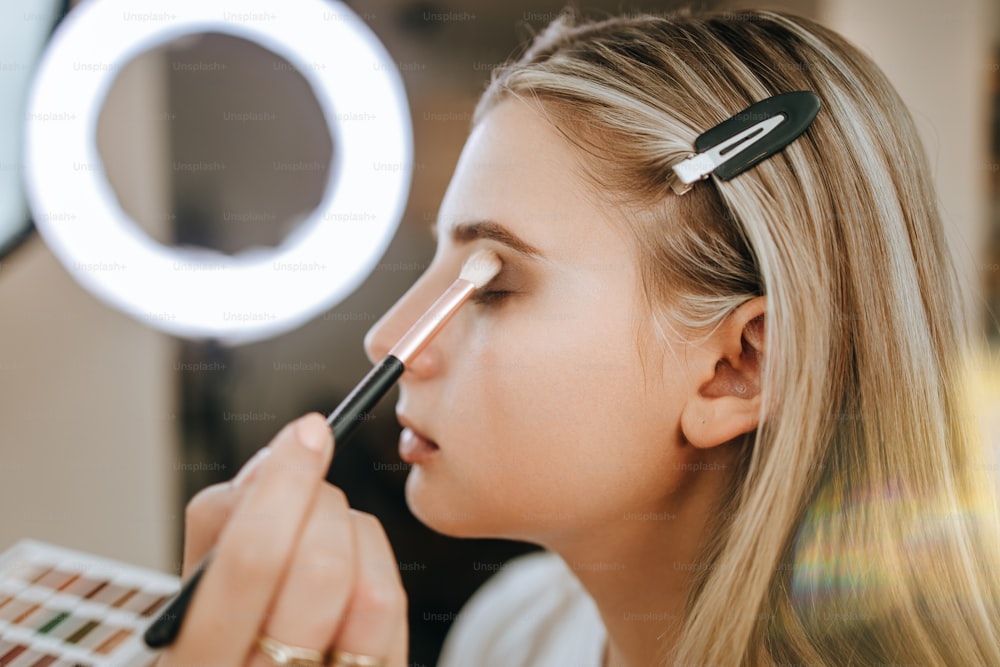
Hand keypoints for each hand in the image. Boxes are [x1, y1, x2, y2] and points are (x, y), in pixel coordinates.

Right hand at [156, 413, 407, 666]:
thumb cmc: (223, 635)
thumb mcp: (194, 594)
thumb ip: (221, 526)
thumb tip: (280, 456)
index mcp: (195, 661)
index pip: (251, 559)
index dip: (286, 482)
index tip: (308, 431)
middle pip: (322, 569)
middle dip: (324, 504)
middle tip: (311, 487)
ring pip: (370, 588)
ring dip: (353, 533)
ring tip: (324, 531)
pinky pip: (393, 609)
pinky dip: (374, 563)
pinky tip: (349, 564)